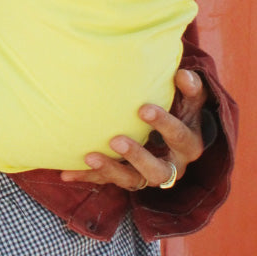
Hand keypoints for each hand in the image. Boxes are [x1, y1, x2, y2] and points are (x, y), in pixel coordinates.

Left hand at [59, 69, 207, 190]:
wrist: (174, 136)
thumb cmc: (180, 110)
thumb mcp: (190, 100)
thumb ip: (190, 88)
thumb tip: (182, 74)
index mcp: (188, 146)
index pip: (180, 137)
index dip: (163, 125)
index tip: (143, 109)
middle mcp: (171, 167)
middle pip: (158, 171)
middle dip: (136, 157)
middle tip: (116, 140)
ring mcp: (148, 176)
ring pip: (132, 181)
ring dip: (110, 170)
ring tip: (89, 156)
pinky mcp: (128, 178)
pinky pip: (107, 181)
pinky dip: (87, 176)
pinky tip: (66, 173)